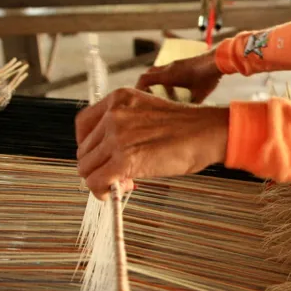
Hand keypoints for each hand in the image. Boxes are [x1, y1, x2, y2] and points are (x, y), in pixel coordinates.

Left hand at [75, 88, 228, 197]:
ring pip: (86, 168)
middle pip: (83, 149)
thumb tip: (110, 156)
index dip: (90, 146)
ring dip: (100, 180)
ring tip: (123, 182)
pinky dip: (101, 191)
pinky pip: (96, 181)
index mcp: (118, 99)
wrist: (208, 132)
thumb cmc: (187, 126)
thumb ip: (124, 128)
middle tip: (119, 175)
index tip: (101, 156)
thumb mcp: (148, 114)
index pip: (83, 125)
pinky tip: (115, 191)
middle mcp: (113, 114)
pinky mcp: (124, 159)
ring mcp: (117, 136)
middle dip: (98, 166)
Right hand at [137, 52, 222, 102]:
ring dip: (159, 83)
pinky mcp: (182, 63)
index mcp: (169, 75)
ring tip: (166, 96)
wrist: (219, 60)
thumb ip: (190, 106)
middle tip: (150, 98)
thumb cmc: (208, 78)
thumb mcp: (199, 95)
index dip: (138, 88)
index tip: (138, 98)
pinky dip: (168, 80)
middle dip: (146, 86)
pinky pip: (169, 71)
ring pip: (159, 72)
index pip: (145, 79)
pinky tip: (179, 89)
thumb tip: (185, 118)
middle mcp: (169, 67)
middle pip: (149, 74)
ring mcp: (176, 64)